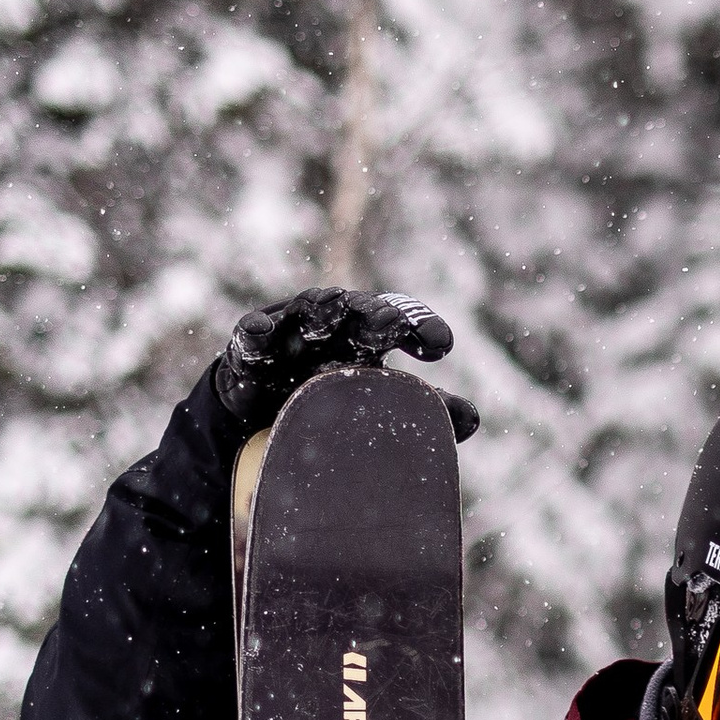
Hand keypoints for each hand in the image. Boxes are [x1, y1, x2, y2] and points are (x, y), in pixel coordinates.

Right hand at [213, 289, 478, 439]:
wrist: (258, 414)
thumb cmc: (327, 397)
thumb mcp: (372, 403)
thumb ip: (422, 411)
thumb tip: (471, 418)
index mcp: (367, 337)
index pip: (399, 322)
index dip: (419, 327)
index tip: (442, 345)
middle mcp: (332, 329)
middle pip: (355, 314)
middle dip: (372, 315)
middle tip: (389, 322)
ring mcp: (289, 335)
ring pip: (304, 316)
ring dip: (317, 308)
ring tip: (331, 302)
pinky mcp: (248, 353)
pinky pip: (249, 341)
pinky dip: (253, 333)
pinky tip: (259, 331)